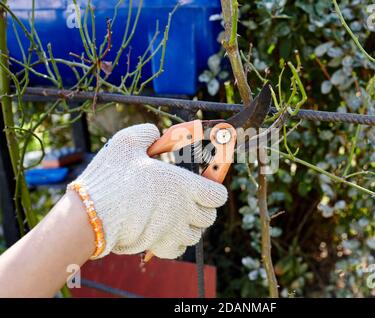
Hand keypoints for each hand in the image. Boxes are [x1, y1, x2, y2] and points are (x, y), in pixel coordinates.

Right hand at [71, 124, 227, 258]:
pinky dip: (176, 242)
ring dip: (189, 226)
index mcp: (184, 185)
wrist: (92, 215)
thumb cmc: (112, 177)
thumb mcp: (127, 142)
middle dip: (202, 208)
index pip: (218, 195)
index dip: (213, 190)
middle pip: (209, 217)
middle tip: (187, 200)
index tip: (205, 185)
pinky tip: (164, 231)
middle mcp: (184, 210)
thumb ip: (146, 133)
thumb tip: (155, 132)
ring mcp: (174, 231)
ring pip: (195, 234)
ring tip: (173, 215)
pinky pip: (179, 249)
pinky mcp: (160, 247)